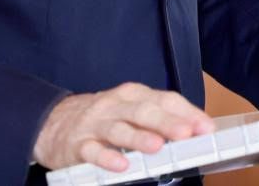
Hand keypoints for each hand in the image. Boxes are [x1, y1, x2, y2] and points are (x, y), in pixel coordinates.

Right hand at [32, 82, 213, 171]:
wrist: (52, 122)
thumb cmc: (103, 118)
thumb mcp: (130, 110)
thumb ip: (159, 119)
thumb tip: (196, 132)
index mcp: (133, 95)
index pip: (164, 99)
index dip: (187, 113)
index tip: (206, 128)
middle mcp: (115, 105)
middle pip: (143, 112)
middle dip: (167, 123)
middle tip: (187, 134)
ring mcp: (95, 124)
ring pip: (119, 129)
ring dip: (139, 137)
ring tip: (157, 147)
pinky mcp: (78, 145)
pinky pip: (93, 151)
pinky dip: (107, 157)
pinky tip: (120, 165)